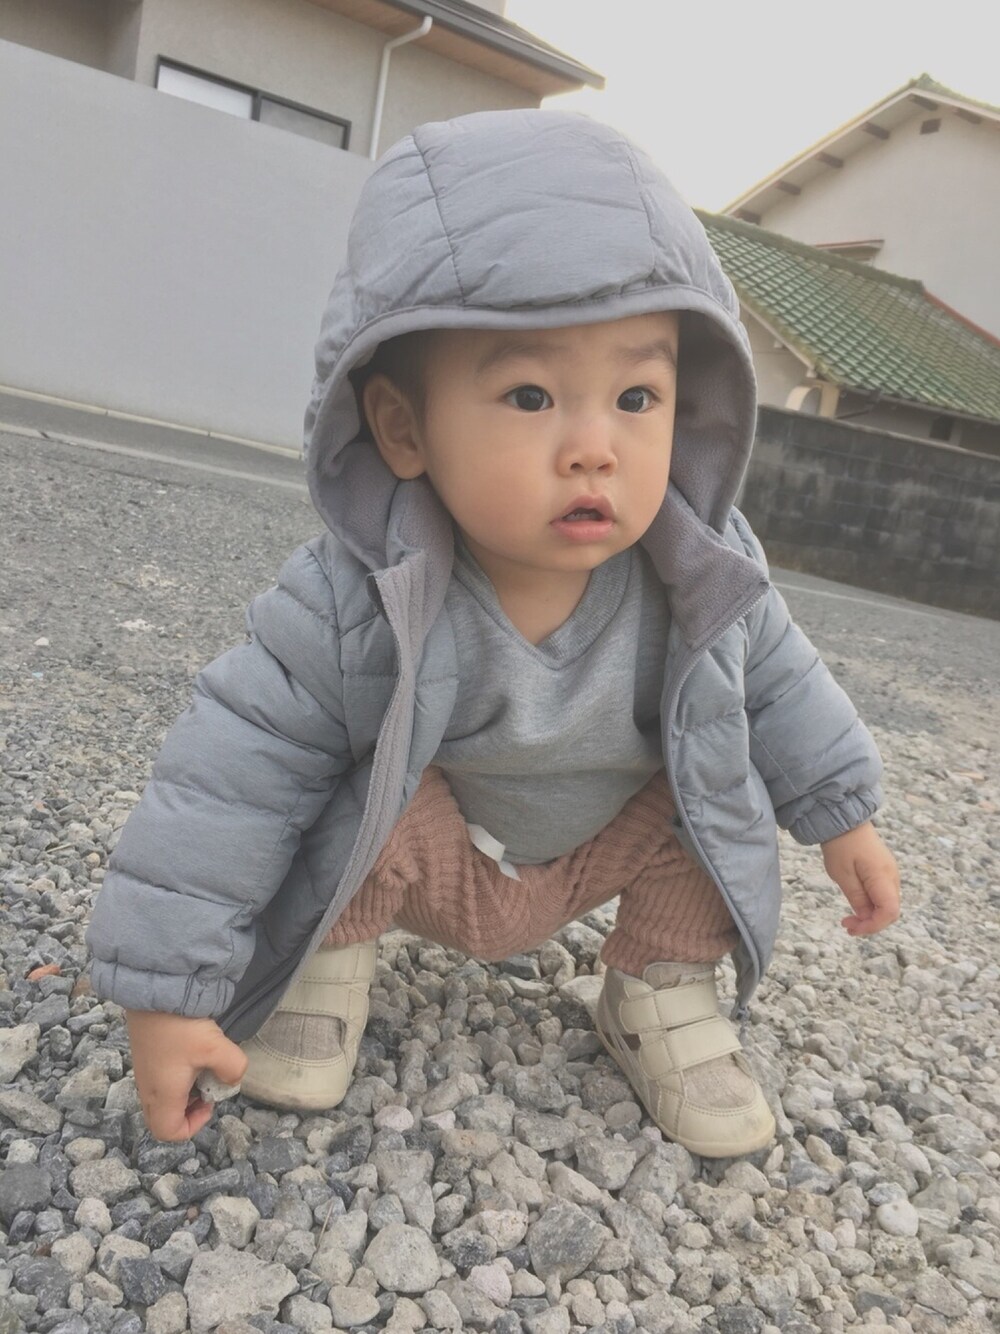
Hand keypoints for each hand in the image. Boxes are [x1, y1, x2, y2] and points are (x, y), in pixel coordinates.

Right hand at [126, 1010, 247, 1141]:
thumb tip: (233, 1078)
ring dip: (185, 1092)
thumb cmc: (180, 1024)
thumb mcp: (215, 1047)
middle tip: (205, 1088)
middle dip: (188, 1111)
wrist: (154, 992)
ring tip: (202, 1067)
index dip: (192, 1127)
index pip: (168, 1132)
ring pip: (162, 1098)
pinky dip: (178, 1076)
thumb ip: (232, 1068)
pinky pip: (160, 1079)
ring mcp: (144, 1072)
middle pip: (163, 1118)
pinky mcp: (146, 1056)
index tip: (209, 1103)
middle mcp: (148, 1088)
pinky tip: (192, 1052)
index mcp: (162, 1094)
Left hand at [821, 821, 900, 936]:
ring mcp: (889, 873)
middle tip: (847, 925)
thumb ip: (856, 898)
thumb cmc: (841, 845)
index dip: (874, 926)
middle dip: (870, 923)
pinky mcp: (883, 871)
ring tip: (848, 918)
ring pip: (886, 904)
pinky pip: (882, 894)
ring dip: (870, 915)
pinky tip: (856, 904)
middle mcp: (892, 876)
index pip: (890, 912)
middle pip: (890, 911)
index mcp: (883, 877)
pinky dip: (871, 905)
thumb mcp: (842, 874)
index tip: (853, 928)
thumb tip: (866, 918)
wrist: (844, 820)